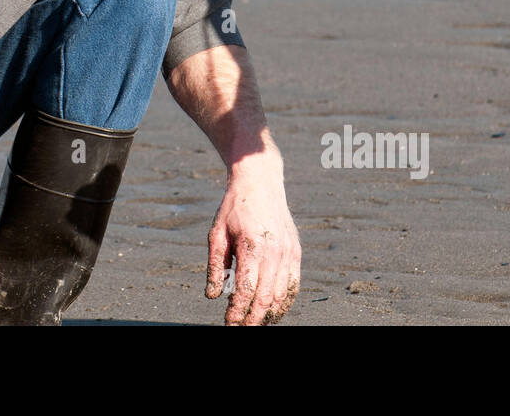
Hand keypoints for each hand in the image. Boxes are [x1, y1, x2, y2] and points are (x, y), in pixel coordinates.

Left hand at [205, 171, 301, 324]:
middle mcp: (275, 252)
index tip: (228, 323)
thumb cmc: (234, 208)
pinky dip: (284, 301)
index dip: (237, 312)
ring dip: (269, 314)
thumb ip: (216, 266)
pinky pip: (294, 285)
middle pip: (266, 298)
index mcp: (252, 246)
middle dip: (253, 319)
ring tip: (255, 322)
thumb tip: (213, 296)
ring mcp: (289, 252)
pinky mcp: (296, 252)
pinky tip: (273, 310)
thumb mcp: (216, 234)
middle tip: (240, 328)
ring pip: (282, 295)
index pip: (246, 290)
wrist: (260, 182)